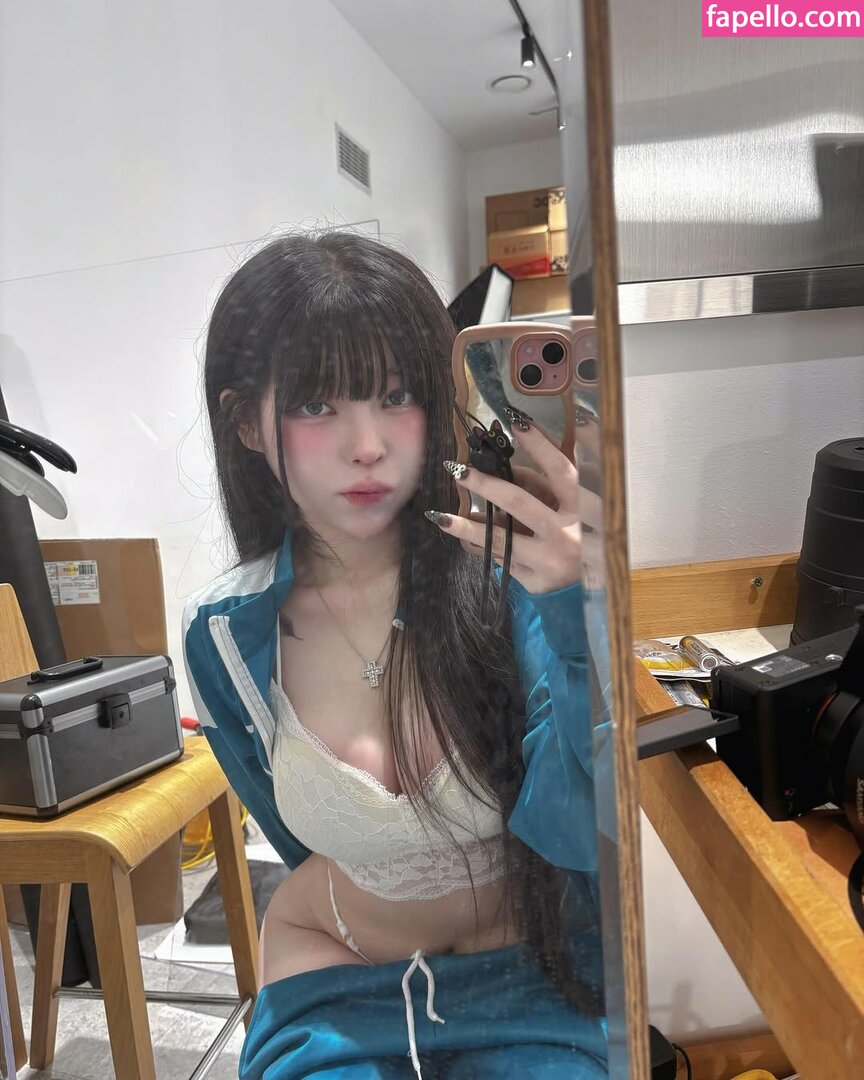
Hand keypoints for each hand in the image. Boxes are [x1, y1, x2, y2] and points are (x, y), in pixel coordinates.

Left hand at [427, 422, 602, 594]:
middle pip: (520, 503)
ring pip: (500, 538)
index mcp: (583, 510)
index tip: (516, 421)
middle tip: (458, 470)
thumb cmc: (577, 536)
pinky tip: (456, 534)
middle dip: (486, 484)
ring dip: (467, 525)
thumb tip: (505, 469)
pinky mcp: (535, 582)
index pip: (562, 472)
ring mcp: (550, 561)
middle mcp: (568, 535)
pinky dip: (479, 545)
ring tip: (439, 515)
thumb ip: (543, 487)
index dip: (541, 446)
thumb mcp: (570, 509)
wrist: (587, 590)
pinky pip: (500, 559)